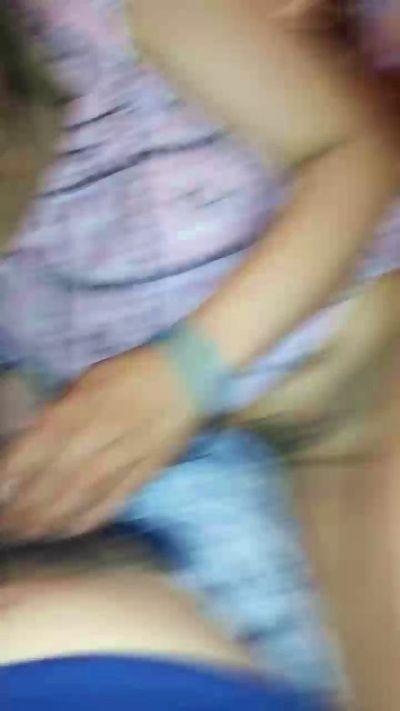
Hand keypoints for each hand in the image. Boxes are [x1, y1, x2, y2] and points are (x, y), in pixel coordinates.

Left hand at [0, 346, 200, 540]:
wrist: (190, 371)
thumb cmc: (133, 372)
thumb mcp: (91, 378)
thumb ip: (63, 409)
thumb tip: (31, 441)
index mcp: (87, 401)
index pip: (43, 441)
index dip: (17, 470)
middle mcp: (107, 427)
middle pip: (61, 473)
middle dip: (30, 504)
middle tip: (8, 525)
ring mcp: (132, 449)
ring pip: (88, 490)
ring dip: (55, 516)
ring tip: (31, 534)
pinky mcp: (152, 466)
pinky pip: (119, 496)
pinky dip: (93, 516)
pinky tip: (70, 530)